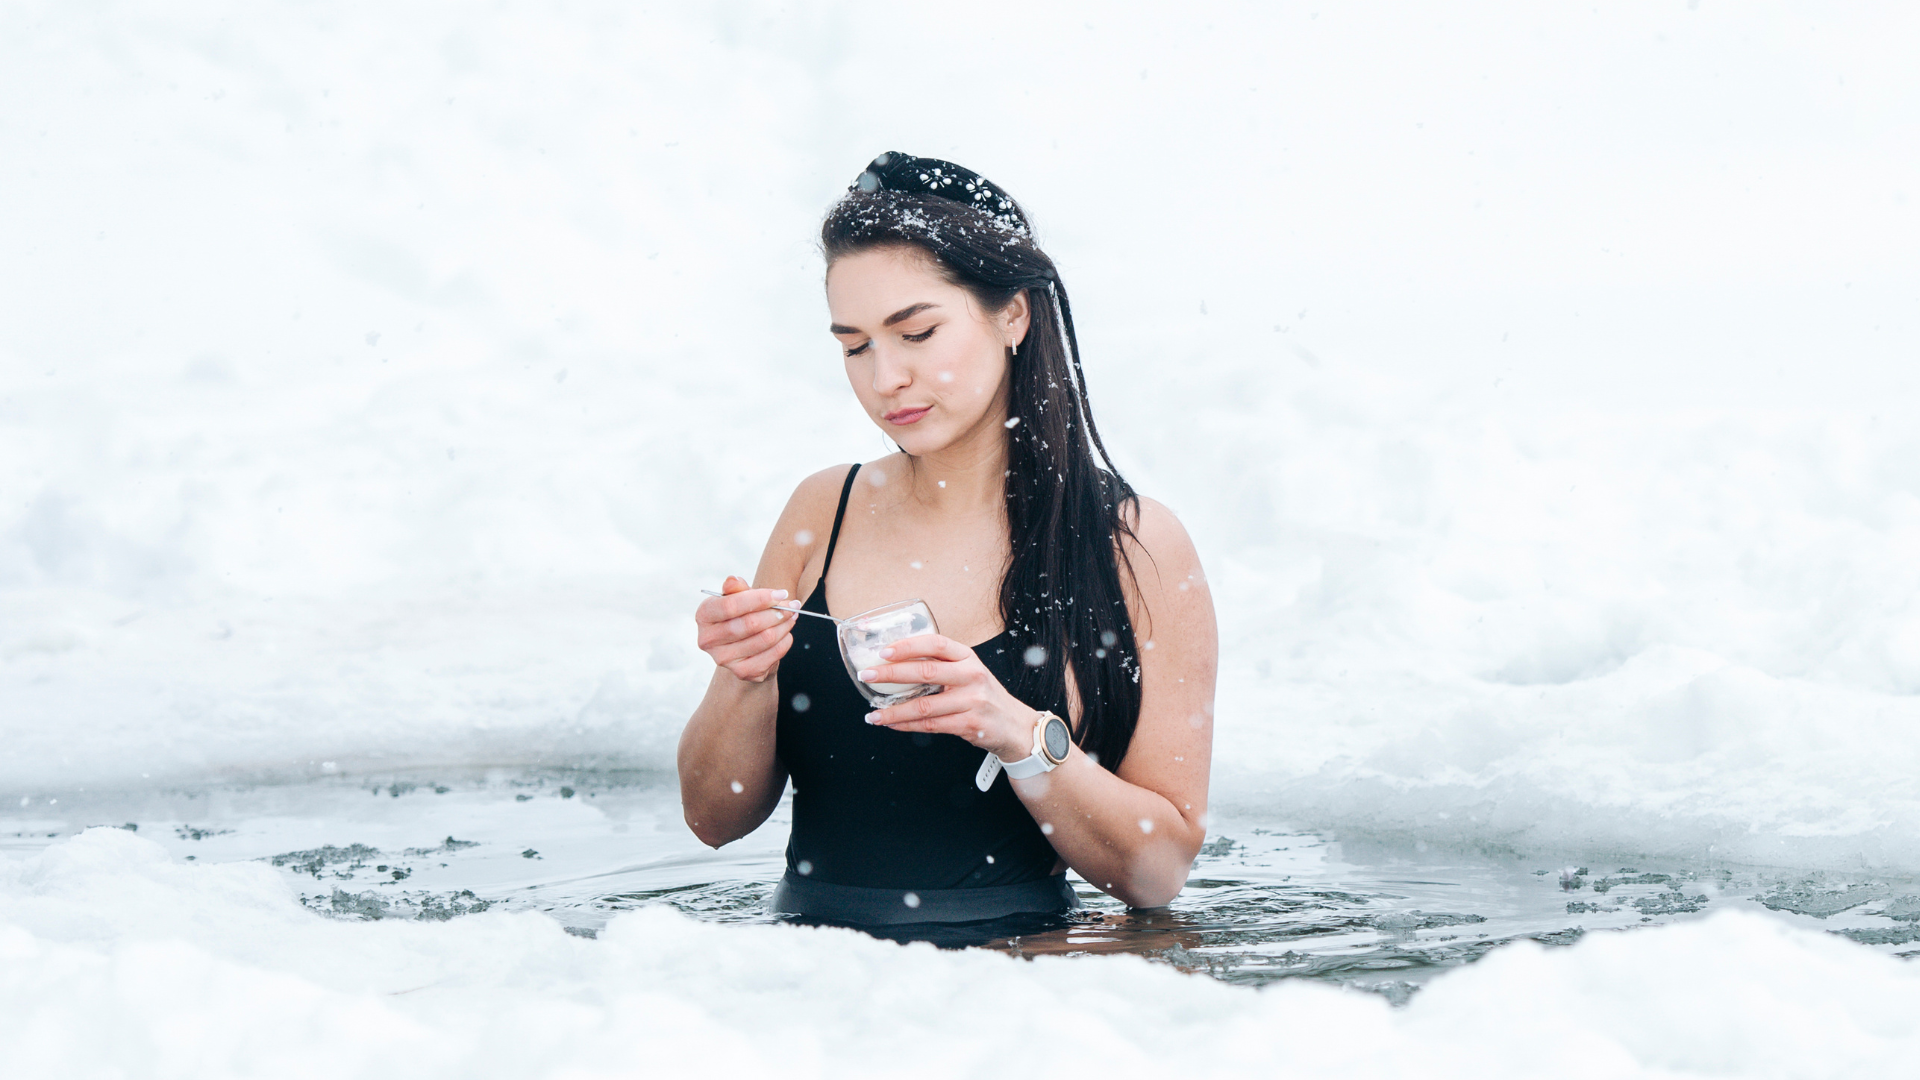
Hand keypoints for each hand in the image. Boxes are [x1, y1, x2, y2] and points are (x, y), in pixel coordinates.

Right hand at [695, 576, 796, 682]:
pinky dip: (785, 642)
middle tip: (793, 606)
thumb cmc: (741, 616)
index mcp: (704, 615)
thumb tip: (733, 581)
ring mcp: (723, 659)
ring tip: (792, 617)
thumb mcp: (738, 598)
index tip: (782, 594)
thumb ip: (736, 588)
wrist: (745, 648)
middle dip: (776, 613)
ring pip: (764, 638)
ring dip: (784, 626)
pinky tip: (786, 634)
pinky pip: (772, 654)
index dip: (760, 598)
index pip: (731, 605)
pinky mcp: (741, 672)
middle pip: (749, 624)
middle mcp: (708, 640)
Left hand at [859, 635, 1038, 759]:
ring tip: (873, 713)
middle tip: (867, 675)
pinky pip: (931, 725)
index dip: (907, 645)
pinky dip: (907, 725)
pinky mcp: (970, 724)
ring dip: (893, 711)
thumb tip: (897, 663)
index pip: (935, 643)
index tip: (883, 651)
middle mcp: (971, 675)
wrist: (1014, 725)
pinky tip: (892, 724)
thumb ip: (941, 665)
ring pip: (924, 706)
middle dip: (891, 674)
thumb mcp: (968, 672)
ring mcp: (972, 701)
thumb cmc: (984, 695)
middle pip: (925, 672)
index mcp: (967, 657)